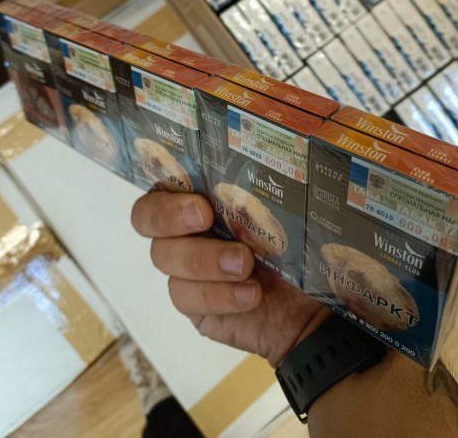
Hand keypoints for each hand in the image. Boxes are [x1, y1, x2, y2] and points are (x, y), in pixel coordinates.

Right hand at [131, 191, 329, 367]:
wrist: (311, 303)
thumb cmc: (294, 246)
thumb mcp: (283, 210)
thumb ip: (261, 186)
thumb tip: (267, 154)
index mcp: (198, 193)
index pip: (160, 182)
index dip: (169, 188)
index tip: (202, 201)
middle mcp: (182, 227)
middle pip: (146, 217)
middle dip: (172, 217)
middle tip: (206, 219)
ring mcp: (182, 266)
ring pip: (165, 257)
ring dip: (203, 259)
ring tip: (245, 266)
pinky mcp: (191, 302)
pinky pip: (185, 296)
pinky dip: (218, 295)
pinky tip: (250, 295)